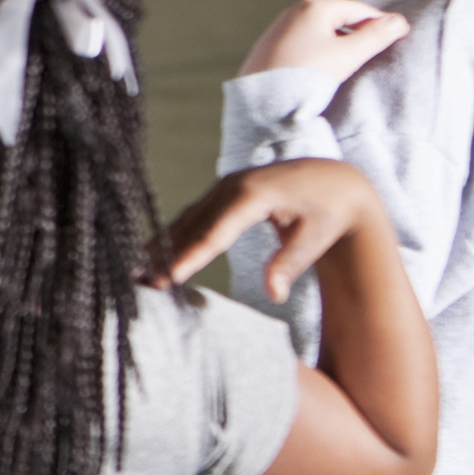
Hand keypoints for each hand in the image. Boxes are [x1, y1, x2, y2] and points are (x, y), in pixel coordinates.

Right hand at [153, 156, 388, 299]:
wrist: (335, 180)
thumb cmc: (328, 212)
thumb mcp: (314, 239)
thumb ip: (289, 264)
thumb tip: (274, 294)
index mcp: (252, 195)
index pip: (214, 233)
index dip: (190, 257)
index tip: (169, 277)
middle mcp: (231, 186)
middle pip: (191, 225)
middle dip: (166, 253)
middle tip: (141, 280)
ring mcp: (224, 186)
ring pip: (187, 218)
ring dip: (163, 243)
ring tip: (138, 268)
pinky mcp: (223, 191)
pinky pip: (194, 214)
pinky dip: (175, 233)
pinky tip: (157, 250)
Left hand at [240, 0, 410, 81]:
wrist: (260, 99)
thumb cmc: (305, 74)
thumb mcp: (347, 55)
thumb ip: (375, 37)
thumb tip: (399, 22)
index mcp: (316, 6)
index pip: (360, 10)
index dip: (382, 23)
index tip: (401, 36)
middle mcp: (296, 10)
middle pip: (341, 18)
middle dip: (361, 32)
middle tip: (381, 50)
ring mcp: (282, 26)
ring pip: (324, 30)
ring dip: (342, 42)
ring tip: (356, 61)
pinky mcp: (273, 44)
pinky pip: (307, 41)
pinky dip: (323, 49)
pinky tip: (328, 66)